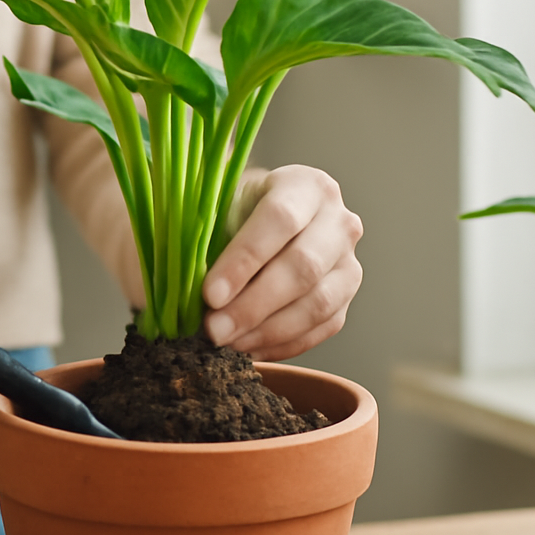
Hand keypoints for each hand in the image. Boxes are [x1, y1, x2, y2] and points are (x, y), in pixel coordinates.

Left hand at [200, 165, 362, 360]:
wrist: (252, 226)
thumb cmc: (228, 215)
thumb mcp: (212, 206)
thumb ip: (201, 233)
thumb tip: (186, 282)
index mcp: (305, 185)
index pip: (280, 219)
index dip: (244, 259)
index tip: (209, 294)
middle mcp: (339, 221)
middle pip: (304, 267)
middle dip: (253, 305)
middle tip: (213, 330)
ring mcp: (348, 263)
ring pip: (317, 304)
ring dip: (267, 331)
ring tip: (226, 343)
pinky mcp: (345, 299)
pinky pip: (320, 329)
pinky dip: (281, 344)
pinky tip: (246, 349)